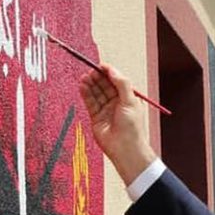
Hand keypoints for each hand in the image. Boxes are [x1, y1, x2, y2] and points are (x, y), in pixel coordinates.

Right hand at [78, 64, 155, 184]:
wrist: (125, 149)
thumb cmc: (132, 128)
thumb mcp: (131, 101)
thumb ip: (121, 83)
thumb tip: (112, 70)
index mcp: (128, 98)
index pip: (116, 81)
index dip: (108, 73)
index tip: (100, 66)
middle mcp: (117, 103)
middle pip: (105, 86)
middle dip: (98, 77)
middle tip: (91, 70)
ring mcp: (106, 110)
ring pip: (96, 93)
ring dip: (90, 84)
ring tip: (84, 76)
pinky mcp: (96, 117)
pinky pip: (90, 102)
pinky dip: (86, 93)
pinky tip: (82, 86)